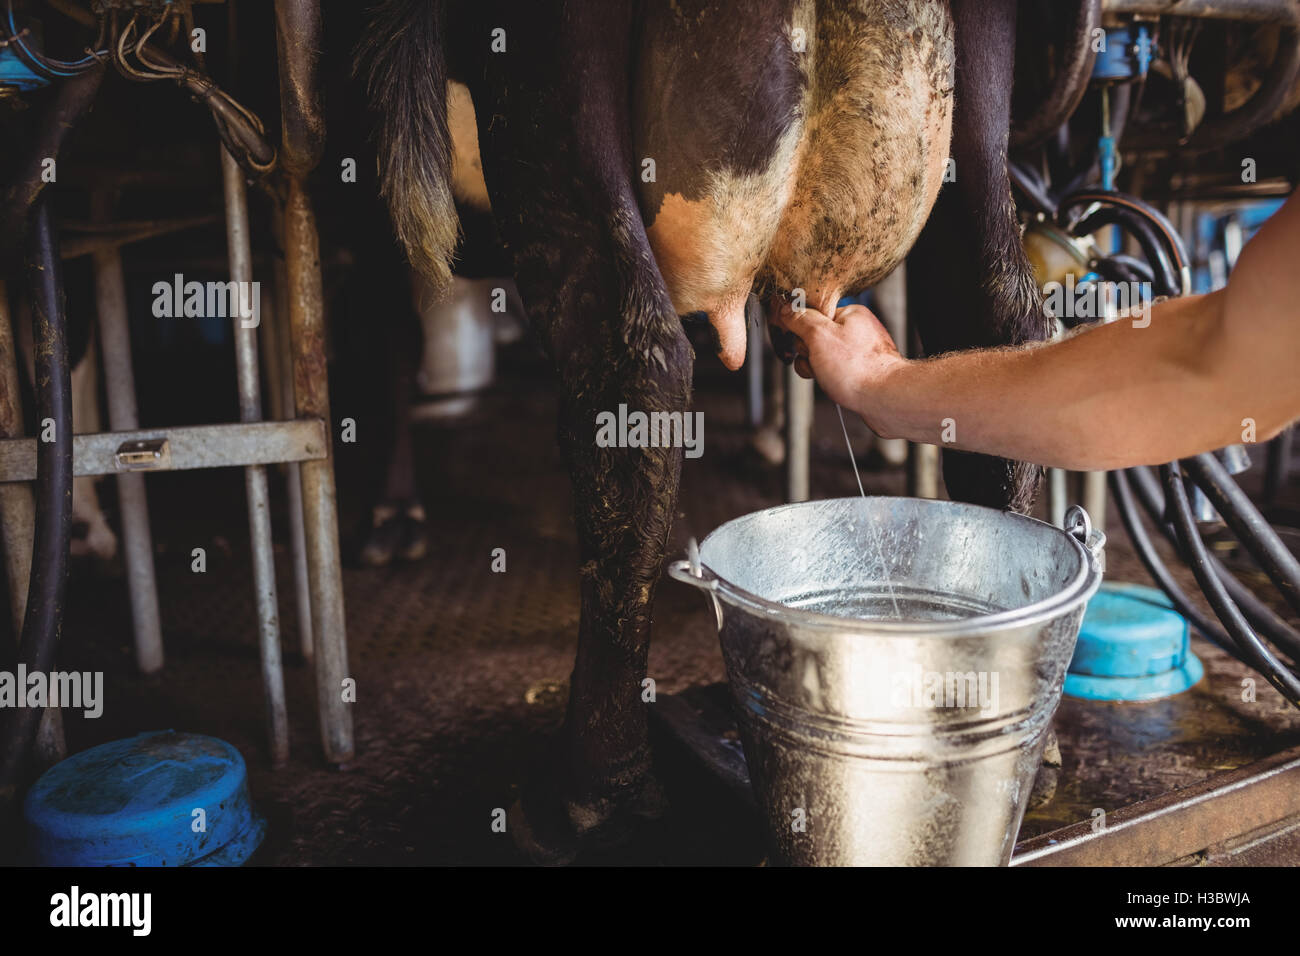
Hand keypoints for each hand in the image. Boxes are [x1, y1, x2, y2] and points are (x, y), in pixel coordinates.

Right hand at [769, 301, 908, 434]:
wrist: (884, 399)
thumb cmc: (858, 368)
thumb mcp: (819, 336)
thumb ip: (800, 319)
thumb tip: (785, 308)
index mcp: (849, 314)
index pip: (812, 315)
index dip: (801, 331)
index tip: (801, 342)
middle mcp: (856, 330)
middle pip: (814, 337)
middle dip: (809, 354)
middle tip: (819, 361)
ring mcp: (859, 352)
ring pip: (822, 357)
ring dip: (816, 369)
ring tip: (828, 376)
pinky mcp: (860, 371)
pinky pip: (834, 371)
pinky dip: (828, 379)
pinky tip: (835, 385)